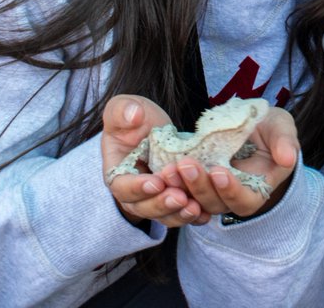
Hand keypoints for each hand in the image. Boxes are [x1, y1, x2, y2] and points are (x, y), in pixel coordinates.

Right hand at [101, 95, 210, 227]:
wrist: (154, 129)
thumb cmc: (135, 119)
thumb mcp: (125, 107)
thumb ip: (123, 110)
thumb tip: (133, 115)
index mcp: (117, 172)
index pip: (122, 187)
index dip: (137, 187)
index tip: (156, 181)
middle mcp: (134, 193)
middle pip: (144, 207)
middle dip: (162, 204)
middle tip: (180, 197)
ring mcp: (155, 199)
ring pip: (164, 215)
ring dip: (179, 214)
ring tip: (195, 207)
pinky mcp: (174, 201)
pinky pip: (181, 214)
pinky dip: (193, 216)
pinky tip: (205, 213)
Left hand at [158, 106, 299, 217]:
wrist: (251, 126)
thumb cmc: (270, 130)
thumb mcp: (281, 129)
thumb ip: (285, 142)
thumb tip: (288, 157)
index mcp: (257, 190)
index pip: (245, 200)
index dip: (232, 190)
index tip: (219, 171)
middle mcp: (232, 196)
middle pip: (215, 204)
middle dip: (200, 187)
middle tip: (186, 165)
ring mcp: (211, 190)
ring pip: (194, 200)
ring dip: (181, 186)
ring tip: (170, 167)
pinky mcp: (195, 180)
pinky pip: (181, 189)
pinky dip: (171, 183)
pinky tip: (162, 169)